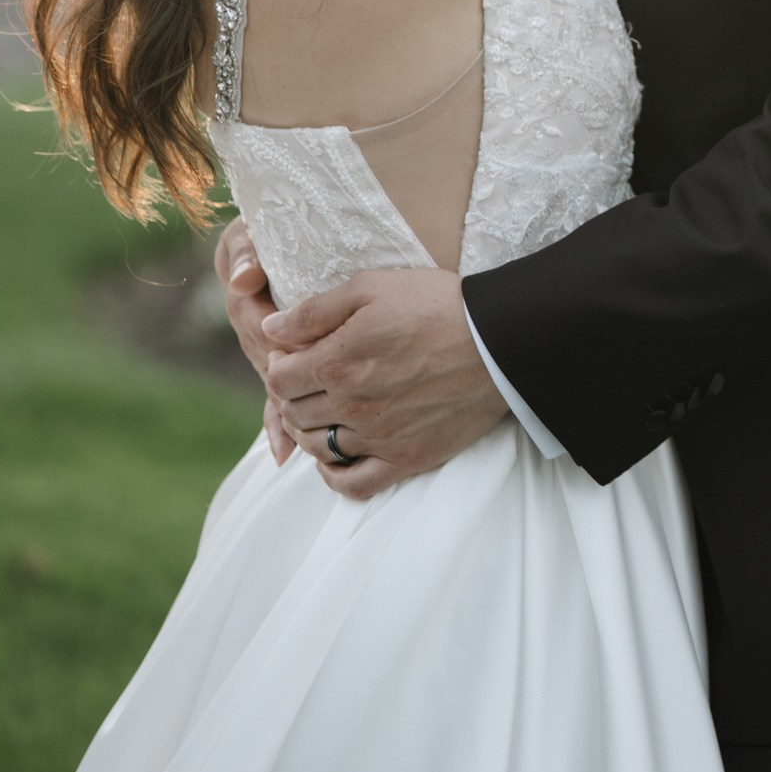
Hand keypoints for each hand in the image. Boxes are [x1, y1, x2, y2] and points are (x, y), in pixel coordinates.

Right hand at [215, 216, 293, 464]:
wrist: (315, 236)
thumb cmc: (291, 226)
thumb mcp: (261, 233)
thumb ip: (247, 251)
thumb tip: (243, 281)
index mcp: (244, 284)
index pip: (245, 306)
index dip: (259, 317)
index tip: (280, 328)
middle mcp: (250, 318)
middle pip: (259, 347)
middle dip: (279, 358)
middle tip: (302, 366)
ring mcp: (265, 344)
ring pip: (271, 376)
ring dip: (283, 394)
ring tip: (301, 410)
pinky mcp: (283, 365)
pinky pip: (276, 402)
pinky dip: (278, 426)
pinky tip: (285, 452)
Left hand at [262, 267, 507, 500]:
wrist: (499, 341)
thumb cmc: (437, 305)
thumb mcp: (372, 288)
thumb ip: (316, 310)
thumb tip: (271, 329)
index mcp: (338, 363)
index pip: (279, 380)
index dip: (279, 366)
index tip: (293, 356)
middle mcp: (352, 406)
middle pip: (295, 414)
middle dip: (292, 396)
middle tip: (308, 381)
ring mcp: (379, 437)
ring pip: (318, 448)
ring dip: (309, 431)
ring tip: (320, 412)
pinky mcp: (406, 459)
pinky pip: (354, 484)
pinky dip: (334, 475)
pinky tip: (335, 457)